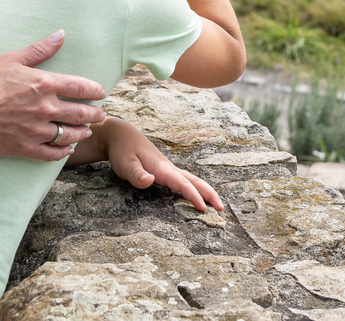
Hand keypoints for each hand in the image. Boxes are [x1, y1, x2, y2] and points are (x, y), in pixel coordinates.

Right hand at [0, 30, 106, 161]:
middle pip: (80, 113)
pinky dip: (62, 152)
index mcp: (45, 84)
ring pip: (69, 134)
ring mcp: (36, 130)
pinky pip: (51, 153)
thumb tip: (61, 34)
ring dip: (82, 132)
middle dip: (94, 114)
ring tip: (87, 130)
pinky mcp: (24, 147)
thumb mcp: (13, 59)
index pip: (81, 87)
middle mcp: (45, 108)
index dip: (95, 90)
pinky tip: (67, 149)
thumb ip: (40, 49)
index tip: (101, 92)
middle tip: (101, 114)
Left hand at [101, 119, 222, 210]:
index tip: (204, 209)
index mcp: (161, 169)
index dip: (193, 196)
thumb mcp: (124, 164)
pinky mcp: (164, 170)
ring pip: (191, 179)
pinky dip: (194, 187)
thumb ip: (136, 175)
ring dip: (204, 190)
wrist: (122, 135)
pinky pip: (184, 179)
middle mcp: (168, 168)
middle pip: (194, 180)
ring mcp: (168, 168)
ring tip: (215, 202)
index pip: (182, 184)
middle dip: (209, 193)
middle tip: (221, 207)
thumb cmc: (122, 150)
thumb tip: (151, 181)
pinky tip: (195, 193)